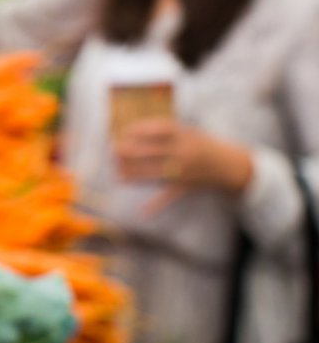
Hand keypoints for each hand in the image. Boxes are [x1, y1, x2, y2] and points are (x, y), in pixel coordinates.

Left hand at [114, 117, 252, 213]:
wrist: (230, 164)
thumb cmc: (201, 144)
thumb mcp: (187, 131)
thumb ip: (163, 131)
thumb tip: (133, 130)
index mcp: (185, 136)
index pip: (157, 130)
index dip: (139, 130)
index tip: (124, 131)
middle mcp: (184, 153)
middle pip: (151, 152)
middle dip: (130, 152)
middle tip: (114, 150)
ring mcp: (185, 171)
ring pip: (154, 173)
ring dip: (134, 174)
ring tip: (117, 172)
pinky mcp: (186, 186)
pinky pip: (170, 197)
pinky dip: (156, 206)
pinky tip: (142, 212)